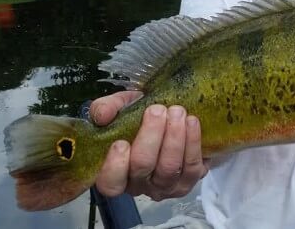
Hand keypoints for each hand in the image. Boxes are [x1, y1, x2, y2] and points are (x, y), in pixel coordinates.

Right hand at [89, 91, 208, 200]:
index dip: (115, 166)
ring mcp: (164, 186)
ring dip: (174, 137)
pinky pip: (191, 167)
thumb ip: (107, 108)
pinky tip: (191, 122)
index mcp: (116, 171)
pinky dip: (192, 142)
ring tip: (177, 111)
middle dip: (151, 136)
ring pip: (169, 168)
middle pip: (142, 167)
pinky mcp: (187, 182)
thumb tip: (102, 115)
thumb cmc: (140, 118)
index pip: (110, 183)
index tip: (121, 142)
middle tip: (157, 110)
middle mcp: (139, 184)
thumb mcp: (121, 107)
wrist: (173, 120)